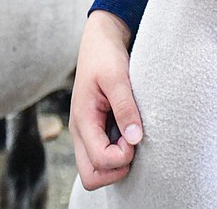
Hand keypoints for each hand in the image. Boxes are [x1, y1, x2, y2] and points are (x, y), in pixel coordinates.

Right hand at [70, 10, 142, 189]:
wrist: (99, 40)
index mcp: (82, 120)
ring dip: (117, 163)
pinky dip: (117, 154)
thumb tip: (134, 138)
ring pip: (95, 169)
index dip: (121, 157)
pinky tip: (130, 133)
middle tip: (133, 146)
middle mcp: (80, 131)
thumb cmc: (106, 55)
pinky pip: (102, 155)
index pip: (98, 161)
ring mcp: (86, 132)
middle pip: (91, 176)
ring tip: (132, 137)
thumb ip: (125, 107)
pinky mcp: (95, 129)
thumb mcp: (117, 77)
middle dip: (116, 170)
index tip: (135, 137)